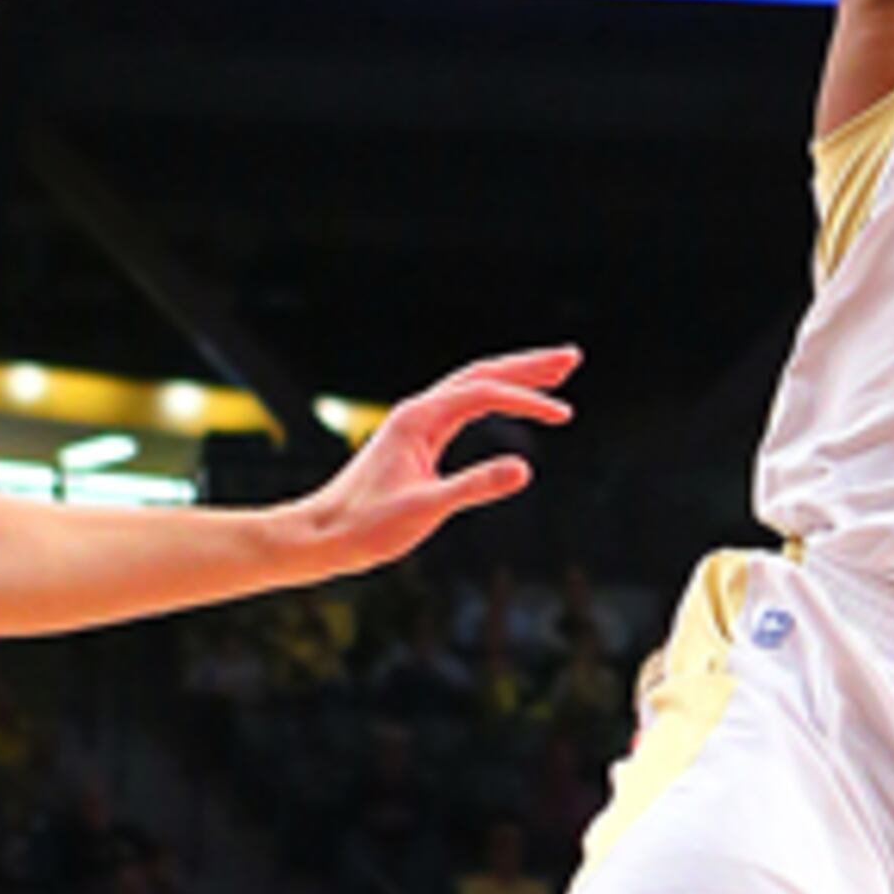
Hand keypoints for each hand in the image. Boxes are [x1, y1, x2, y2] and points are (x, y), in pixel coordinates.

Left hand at [289, 345, 576, 573]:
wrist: (322, 535)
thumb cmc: (366, 526)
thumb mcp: (425, 509)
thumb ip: (474, 487)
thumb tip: (525, 468)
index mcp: (418, 420)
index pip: (482, 394)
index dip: (526, 400)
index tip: (563, 415)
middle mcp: (418, 412)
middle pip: (480, 374)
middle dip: (527, 365)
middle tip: (571, 357)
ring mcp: (416, 424)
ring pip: (472, 386)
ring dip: (513, 377)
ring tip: (554, 373)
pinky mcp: (416, 440)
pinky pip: (462, 407)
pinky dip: (493, 398)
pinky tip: (508, 403)